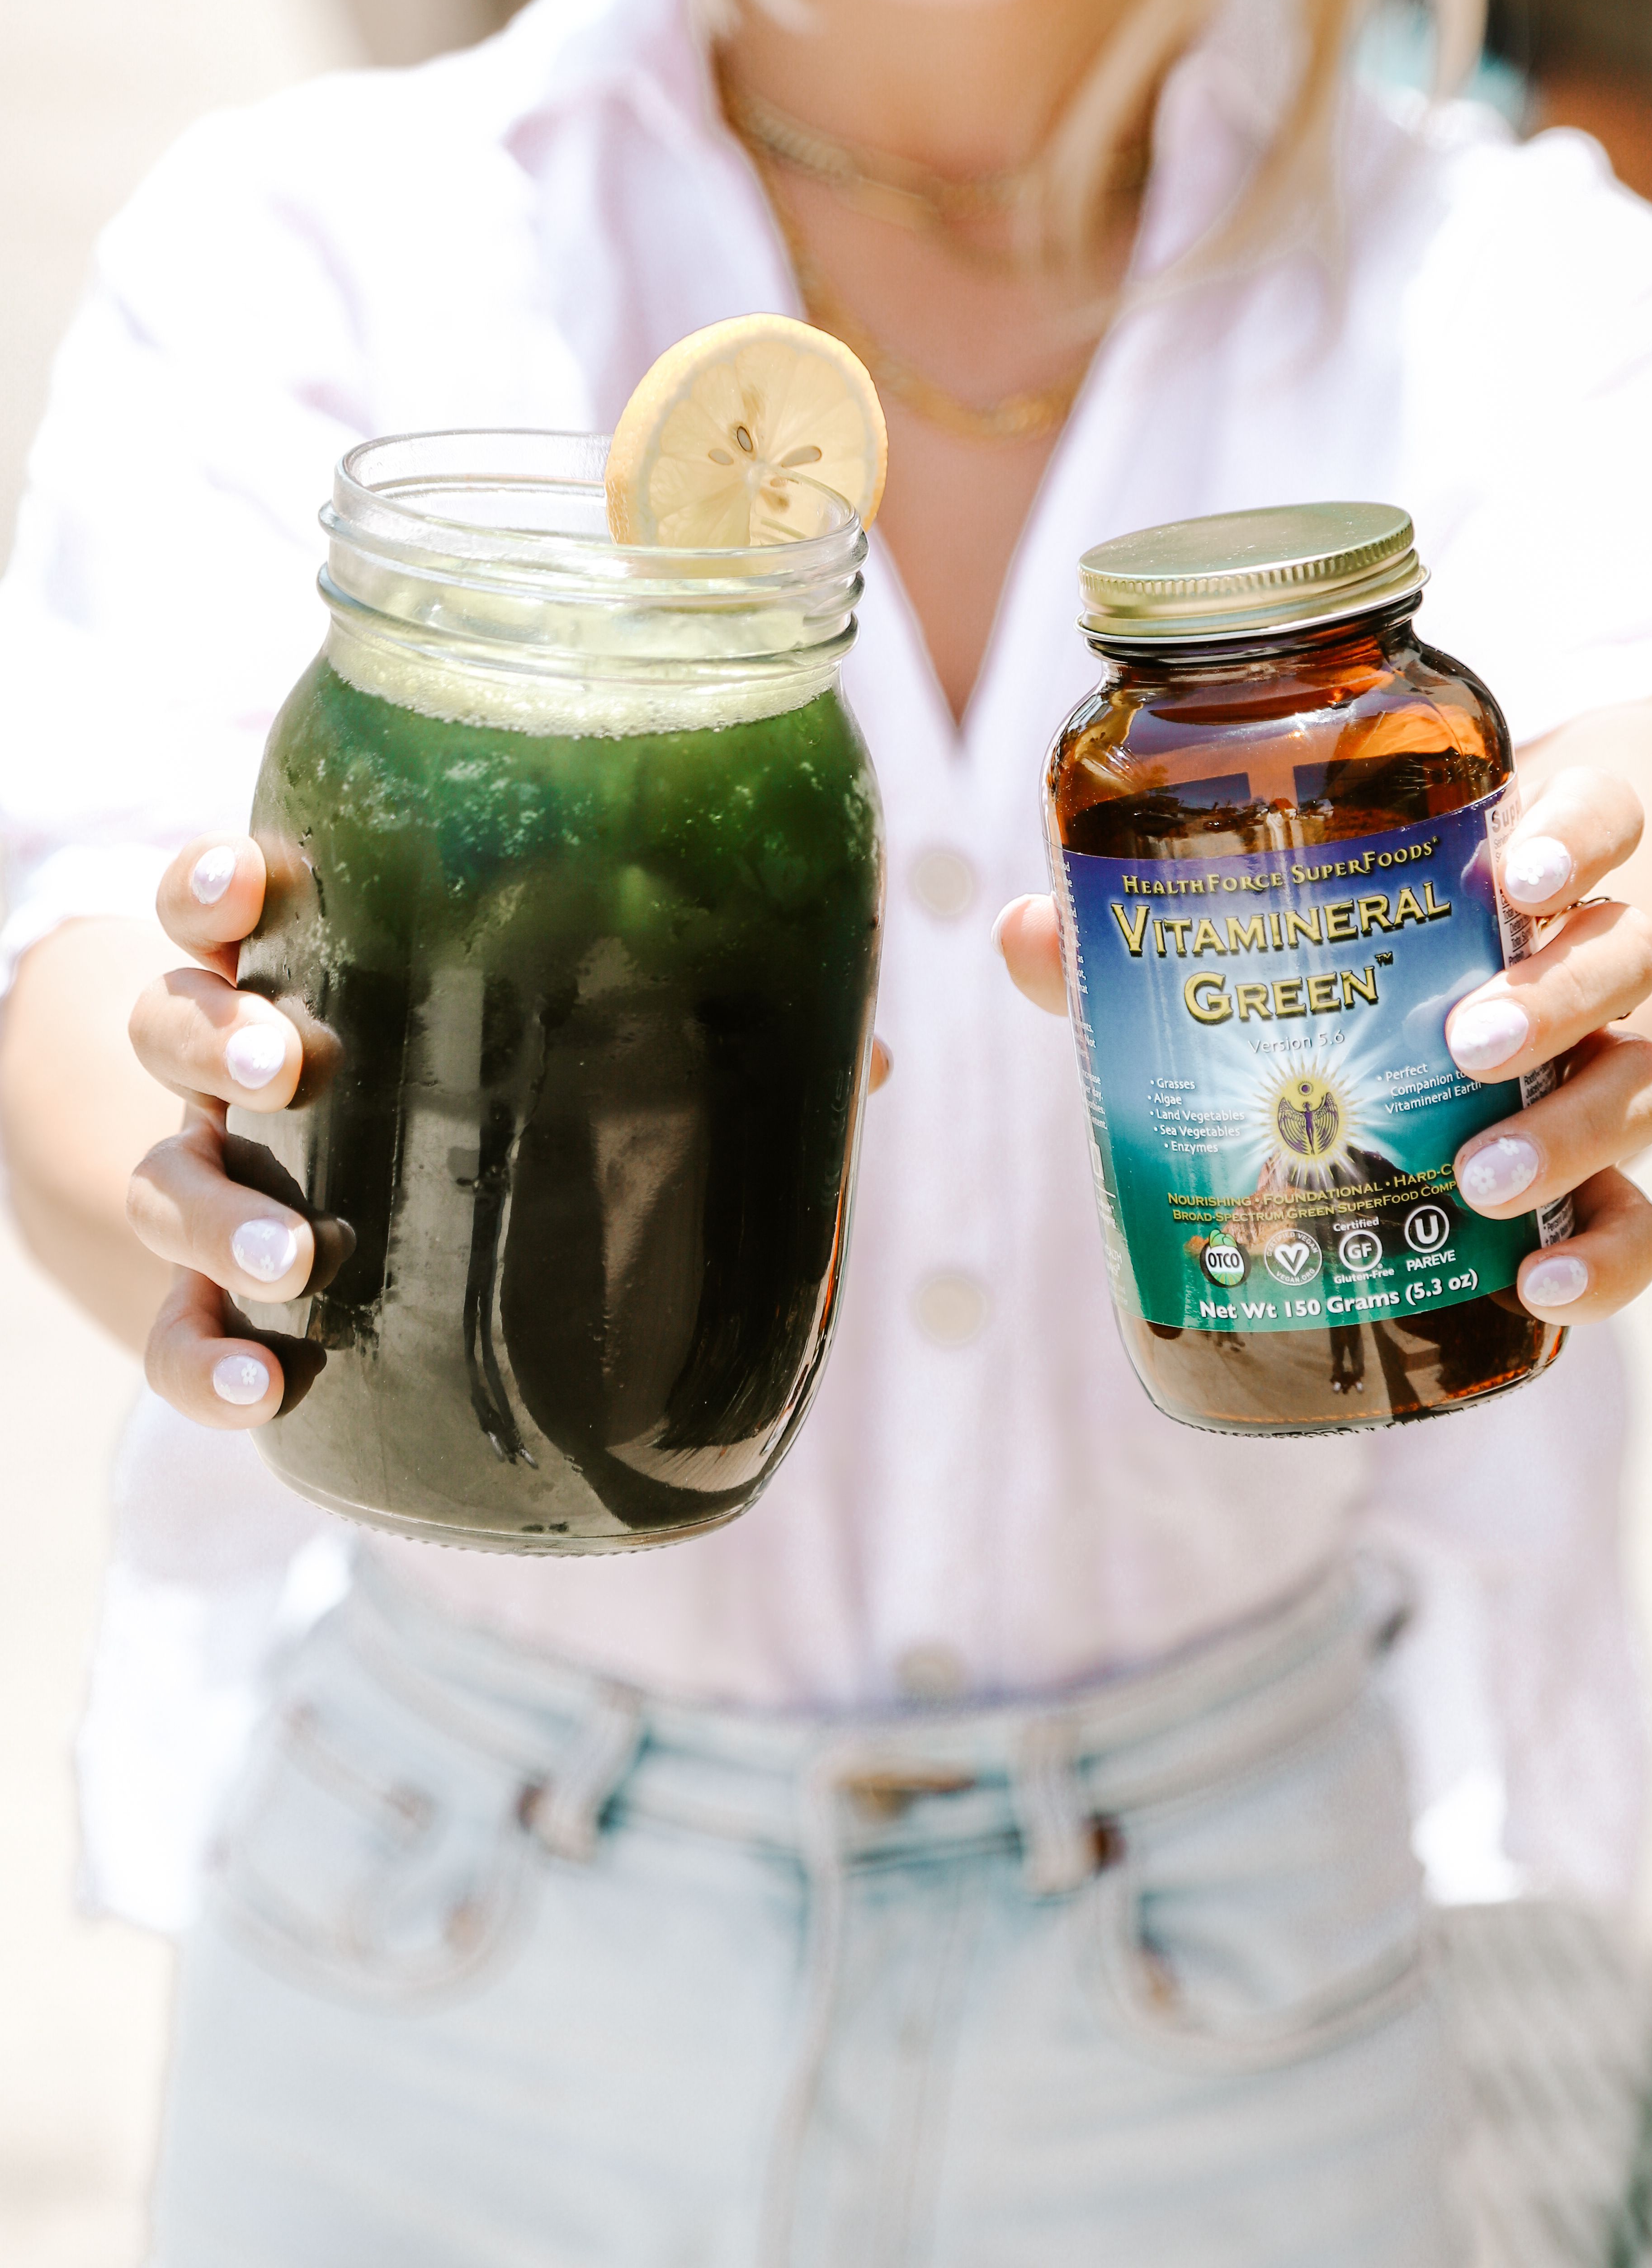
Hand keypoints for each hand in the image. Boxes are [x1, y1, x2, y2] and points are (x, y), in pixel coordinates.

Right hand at [125, 836, 896, 1428]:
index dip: (218, 883)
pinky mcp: (201, 1309)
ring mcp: (207, 1193)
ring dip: (221, 1208)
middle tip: (284, 1063)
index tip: (249, 885)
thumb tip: (866, 1058)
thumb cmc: (454, 1108)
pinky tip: (267, 1384)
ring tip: (299, 1249)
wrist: (314, 1231)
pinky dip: (207, 1361)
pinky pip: (175, 1341)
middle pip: (175, 1029)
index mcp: (302, 981)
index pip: (222, 905)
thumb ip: (681, 1042)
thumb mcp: (537, 1053)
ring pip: (169, 1182)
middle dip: (219, 1039)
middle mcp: (229, 1081)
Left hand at [993, 767, 1651, 1327]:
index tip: (1518, 867)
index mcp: (1510, 882)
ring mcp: (1602, 1073)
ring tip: (1479, 1179)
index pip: (1593, 821)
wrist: (1467, 1050)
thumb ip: (1153, 939)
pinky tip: (1539, 1288)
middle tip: (1462, 1044)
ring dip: (1573, 1128)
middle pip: (1620, 953)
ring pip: (1644, 1081)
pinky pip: (1643, 1223)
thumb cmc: (1355, 977)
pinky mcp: (1604, 1182)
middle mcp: (1579, 967)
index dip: (1577, 833)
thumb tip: (1023, 929)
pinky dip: (1608, 1257)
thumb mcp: (1274, 944)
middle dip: (1553, 997)